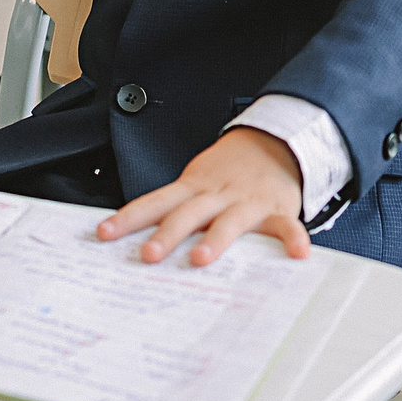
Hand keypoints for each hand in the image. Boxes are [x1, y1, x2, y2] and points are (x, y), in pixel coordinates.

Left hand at [97, 128, 310, 266]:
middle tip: (148, 254)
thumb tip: (136, 238)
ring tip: (202, 259)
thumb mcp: (196, 181)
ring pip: (228, 222)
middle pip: (186, 214)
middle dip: (167, 234)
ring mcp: (246, 202)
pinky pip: (285, 226)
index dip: (128, 218)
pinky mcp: (276, 209)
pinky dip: (293, 238)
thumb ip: (174, 208)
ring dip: (216, 239)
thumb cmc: (227, 170)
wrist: (273, 141)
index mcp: (192, 188)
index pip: (154, 202)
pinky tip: (297, 254)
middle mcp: (215, 194)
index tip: (104, 233)